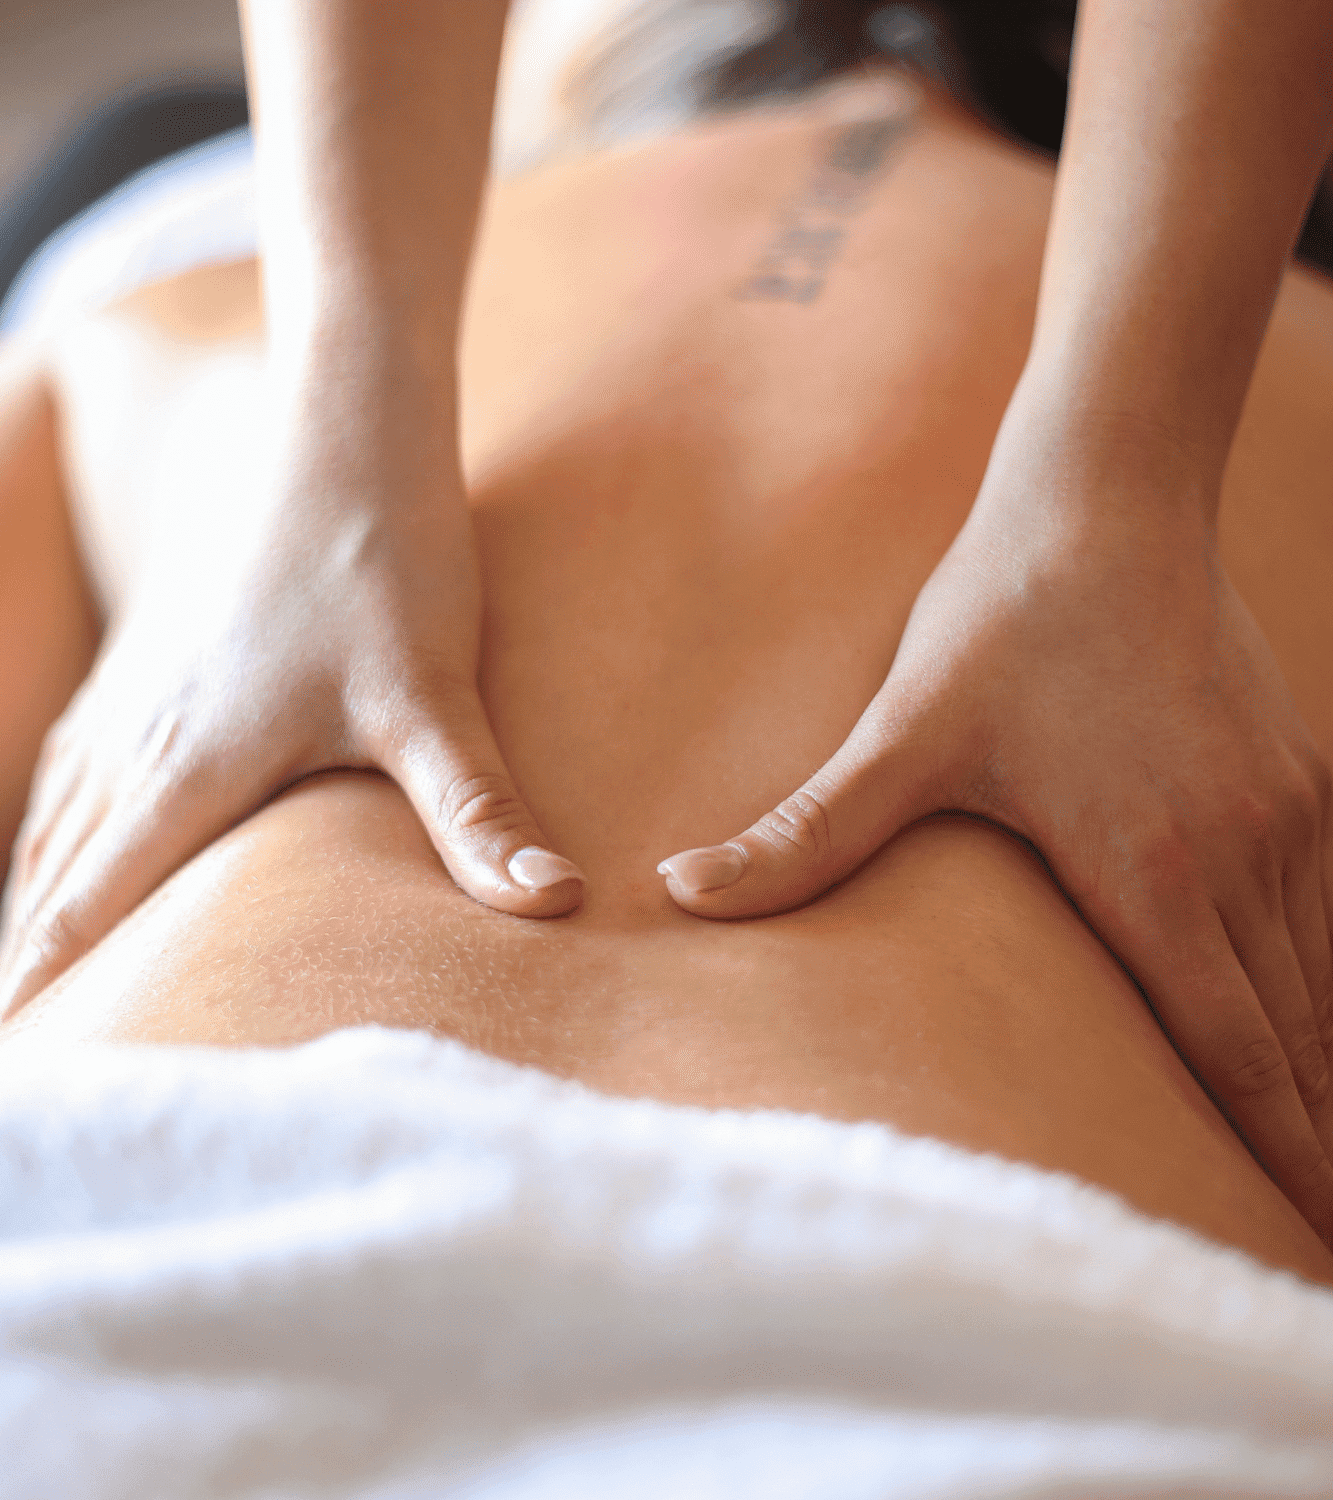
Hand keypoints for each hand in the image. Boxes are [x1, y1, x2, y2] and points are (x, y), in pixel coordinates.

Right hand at [0, 379, 581, 1039]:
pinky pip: (81, 758)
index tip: (5, 1073)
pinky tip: (70, 830)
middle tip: (14, 1057)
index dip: (43, 1000)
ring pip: (62, 817)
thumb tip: (555, 907)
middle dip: (31, 971)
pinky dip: (61, 819)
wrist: (348, 429)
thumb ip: (479, 812)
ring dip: (43, 898)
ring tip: (33, 973)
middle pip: (58, 877)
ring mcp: (143, 687)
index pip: (87, 912)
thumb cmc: (385, 558)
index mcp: (190, 769)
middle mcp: (143, 736)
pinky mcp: (165, 652)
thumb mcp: (435, 699)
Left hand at [658, 444, 1332, 1240]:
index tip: (1303, 1247)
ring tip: (1315, 1166)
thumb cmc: (1003, 618)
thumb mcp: (898, 734)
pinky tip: (1305, 1024)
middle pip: (1297, 1043)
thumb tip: (677, 894)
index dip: (1277, 1160)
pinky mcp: (1296, 775)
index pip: (1237, 1055)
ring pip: (1322, 984)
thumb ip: (803, 833)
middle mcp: (1243, 856)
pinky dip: (1321, 992)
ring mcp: (1286, 814)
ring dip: (1320, 1076)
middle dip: (1312, 1150)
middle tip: (1313, 1250)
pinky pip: (1323, 915)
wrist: (1107, 497)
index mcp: (1152, 870)